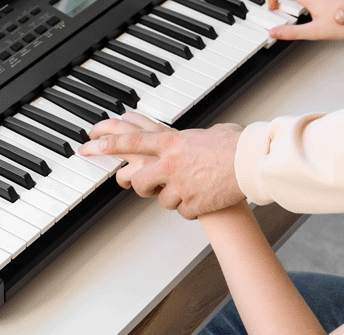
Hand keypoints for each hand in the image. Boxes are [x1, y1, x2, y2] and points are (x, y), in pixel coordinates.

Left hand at [81, 119, 245, 218]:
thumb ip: (188, 139)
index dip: (109, 145)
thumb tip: (188, 139)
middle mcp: (170, 164)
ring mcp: (179, 185)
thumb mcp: (206, 132)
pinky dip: (191, 208)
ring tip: (194, 187)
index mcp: (172, 142)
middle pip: (136, 181)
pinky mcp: (191, 204)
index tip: (92, 146)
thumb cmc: (234, 145)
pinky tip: (204, 198)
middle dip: (140, 186)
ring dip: (173, 197)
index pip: (131, 142)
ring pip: (161, 200)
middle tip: (150, 185)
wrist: (252, 164)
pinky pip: (182, 211)